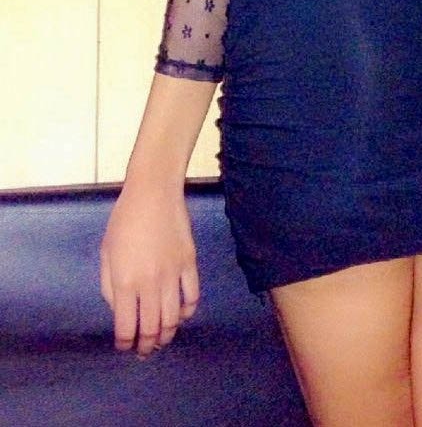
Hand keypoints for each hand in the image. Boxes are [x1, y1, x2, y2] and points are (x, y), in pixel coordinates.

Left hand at [100, 181, 199, 358]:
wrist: (153, 193)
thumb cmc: (123, 221)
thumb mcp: (106, 254)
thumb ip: (109, 287)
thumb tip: (120, 310)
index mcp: (125, 282)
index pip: (127, 327)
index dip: (126, 343)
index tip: (125, 347)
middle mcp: (150, 283)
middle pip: (152, 327)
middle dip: (147, 345)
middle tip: (145, 350)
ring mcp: (173, 274)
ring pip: (174, 318)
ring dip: (168, 334)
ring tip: (162, 339)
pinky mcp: (190, 263)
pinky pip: (193, 296)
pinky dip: (188, 311)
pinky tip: (182, 315)